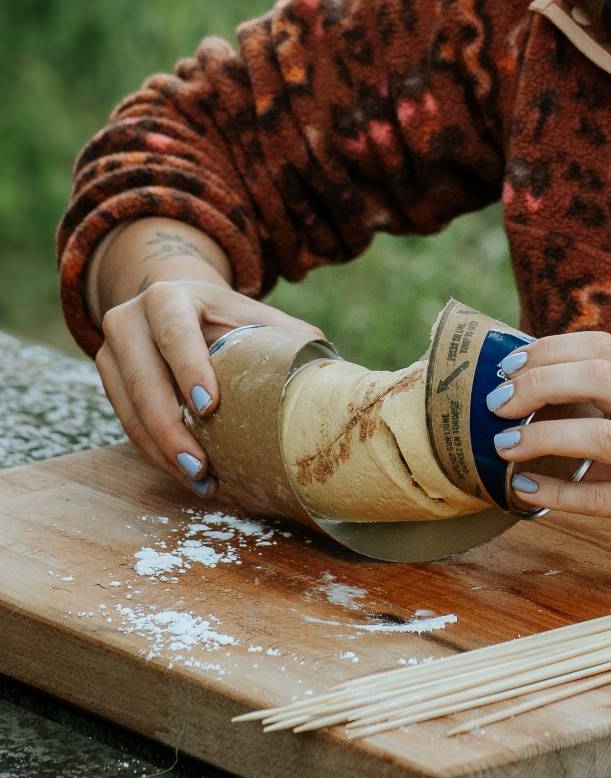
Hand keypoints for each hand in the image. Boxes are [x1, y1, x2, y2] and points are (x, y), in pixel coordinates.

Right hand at [95, 278, 325, 498]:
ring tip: (200, 480)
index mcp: (169, 297)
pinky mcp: (106, 379)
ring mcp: (110, 350)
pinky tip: (184, 473)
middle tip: (202, 466)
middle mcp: (129, 319)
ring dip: (161, 452)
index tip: (209, 408)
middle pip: (144, 380)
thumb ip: (289, 338)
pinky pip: (126, 423)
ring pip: (129, 410)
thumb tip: (338, 376)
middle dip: (170, 430)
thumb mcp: (253, 315)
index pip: (175, 333)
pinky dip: (154, 452)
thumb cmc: (227, 316)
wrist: (174, 304)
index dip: (189, 369)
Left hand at [487, 330, 610, 562]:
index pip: (602, 346)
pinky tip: (526, 492)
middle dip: (538, 384)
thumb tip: (542, 386)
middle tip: (495, 401)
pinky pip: (608, 499)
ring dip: (544, 437)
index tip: (508, 363)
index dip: (549, 349)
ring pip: (603, 436)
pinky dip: (560, 495)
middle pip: (599, 378)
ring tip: (504, 444)